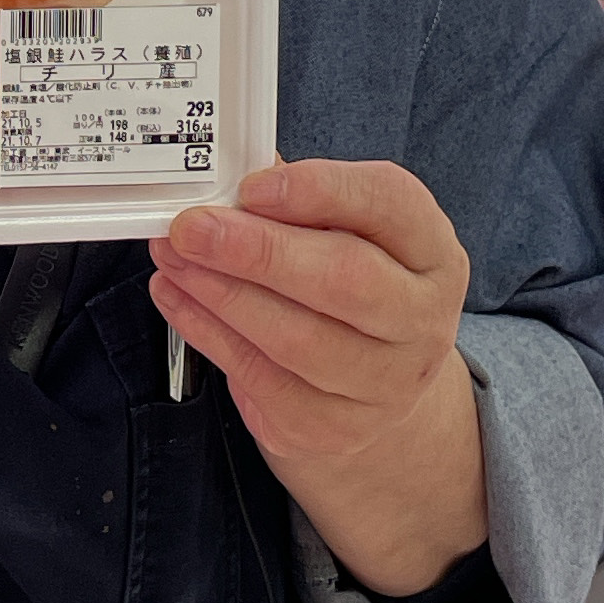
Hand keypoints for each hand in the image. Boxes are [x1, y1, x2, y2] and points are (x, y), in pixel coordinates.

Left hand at [148, 159, 486, 598]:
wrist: (375, 381)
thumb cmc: (349, 281)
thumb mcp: (346, 230)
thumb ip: (296, 198)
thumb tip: (226, 176)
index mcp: (431, 250)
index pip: (390, 204)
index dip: (318, 190)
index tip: (250, 186)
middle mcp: (423, 318)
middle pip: (346, 279)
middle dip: (258, 251)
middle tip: (191, 228)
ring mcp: (385, 381)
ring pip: (297, 338)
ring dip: (221, 293)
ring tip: (172, 258)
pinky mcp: (335, 426)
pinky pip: (261, 378)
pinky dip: (207, 333)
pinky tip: (177, 298)